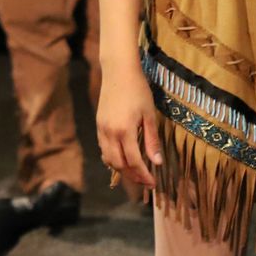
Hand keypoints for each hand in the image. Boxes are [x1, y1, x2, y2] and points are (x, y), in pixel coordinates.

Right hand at [96, 61, 162, 189]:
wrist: (118, 72)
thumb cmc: (138, 90)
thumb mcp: (149, 115)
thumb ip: (152, 140)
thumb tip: (157, 162)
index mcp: (125, 131)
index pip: (134, 161)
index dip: (144, 175)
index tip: (153, 183)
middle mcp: (110, 133)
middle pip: (119, 164)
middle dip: (132, 176)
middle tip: (145, 181)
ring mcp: (102, 129)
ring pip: (108, 159)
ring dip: (121, 169)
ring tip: (135, 173)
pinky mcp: (98, 125)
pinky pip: (103, 149)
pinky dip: (112, 158)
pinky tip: (123, 158)